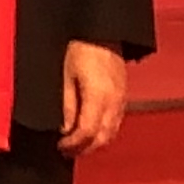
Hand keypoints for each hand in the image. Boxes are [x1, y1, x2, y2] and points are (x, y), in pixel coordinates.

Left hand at [60, 40, 132, 157]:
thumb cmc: (80, 49)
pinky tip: (90, 131)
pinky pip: (116, 123)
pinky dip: (103, 133)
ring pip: (111, 133)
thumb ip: (66, 105)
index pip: (87, 132)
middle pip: (102, 138)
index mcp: (98, 98)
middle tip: (66, 151)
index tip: (60, 146)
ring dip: (95, 143)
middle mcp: (114, 103)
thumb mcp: (65, 76)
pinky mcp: (123, 97)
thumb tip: (64, 129)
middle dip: (84, 149)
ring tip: (76, 144)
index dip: (73, 144)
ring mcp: (121, 100)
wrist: (102, 32)